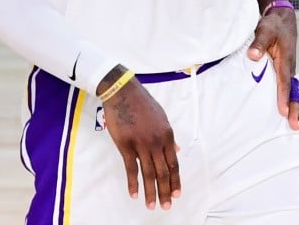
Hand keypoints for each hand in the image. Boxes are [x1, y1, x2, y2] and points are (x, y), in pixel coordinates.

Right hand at [100, 76, 180, 209]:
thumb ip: (168, 135)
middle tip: (166, 206)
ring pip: (148, 173)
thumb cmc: (141, 103)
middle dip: (165, 191)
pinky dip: (132, 183)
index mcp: (167, 135)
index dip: (175, 180)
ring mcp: (140, 144)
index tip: (176, 194)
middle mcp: (156, 142)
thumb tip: (176, 149)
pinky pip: (130, 168)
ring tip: (152, 206)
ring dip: (150, 192)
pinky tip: (134, 194)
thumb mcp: (161, 117)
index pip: (173, 163)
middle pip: (163, 172)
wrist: (122, 92)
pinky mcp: (125, 145)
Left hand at [248, 5, 298, 129]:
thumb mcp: (264, 29)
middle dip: (296, 109)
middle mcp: (289, 67)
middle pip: (294, 91)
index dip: (283, 96)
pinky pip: (290, 90)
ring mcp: (288, 71)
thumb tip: (253, 56)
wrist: (282, 19)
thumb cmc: (273, 25)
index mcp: (285, 59)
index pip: (284, 81)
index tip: (283, 111)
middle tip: (296, 126)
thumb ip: (259, 43)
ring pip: (294, 93)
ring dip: (297, 109)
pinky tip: (293, 115)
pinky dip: (293, 103)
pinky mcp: (285, 72)